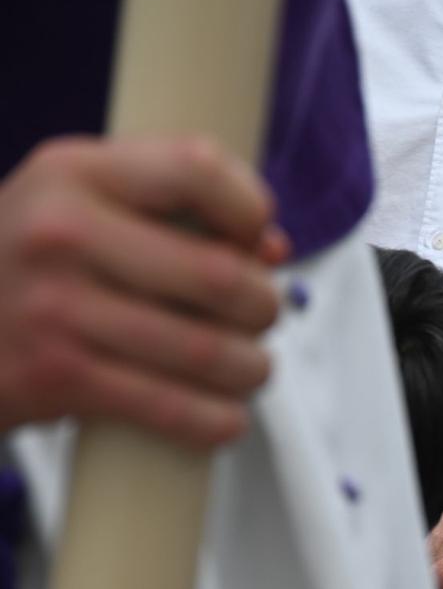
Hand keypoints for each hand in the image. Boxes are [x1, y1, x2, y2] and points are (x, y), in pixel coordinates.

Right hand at [0, 134, 289, 442]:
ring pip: (211, 352)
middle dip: (263, 307)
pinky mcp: (60, 378)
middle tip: (256, 318)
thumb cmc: (26, 264)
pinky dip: (218, 420)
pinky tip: (222, 414)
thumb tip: (270, 248)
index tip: (253, 237)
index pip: (197, 169)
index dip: (250, 208)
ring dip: (250, 369)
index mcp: (72, 172)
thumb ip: (172, 209)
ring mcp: (57, 308)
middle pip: (223, 276)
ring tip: (245, 368)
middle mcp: (61, 233)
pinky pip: (176, 410)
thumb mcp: (77, 204)